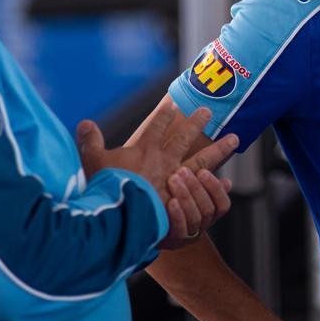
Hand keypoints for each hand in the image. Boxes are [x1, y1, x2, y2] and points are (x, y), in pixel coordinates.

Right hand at [76, 102, 238, 244]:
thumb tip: (84, 122)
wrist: (123, 216)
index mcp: (144, 149)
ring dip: (220, 149)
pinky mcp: (185, 199)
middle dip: (196, 122)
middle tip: (209, 110)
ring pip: (203, 160)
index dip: (163, 114)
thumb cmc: (107, 189)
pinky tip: (228, 182)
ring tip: (235, 139)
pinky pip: (206, 189)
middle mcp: (165, 161)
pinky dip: (217, 185)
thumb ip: (90, 142)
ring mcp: (177, 179)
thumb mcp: (92, 163)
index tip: (172, 103)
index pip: (155, 126)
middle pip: (184, 137)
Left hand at [161, 164, 232, 249]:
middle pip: (208, 209)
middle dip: (197, 188)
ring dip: (186, 196)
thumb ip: (200, 179)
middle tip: (183, 170)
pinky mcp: (172, 240)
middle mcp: (200, 225)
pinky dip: (178, 214)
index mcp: (206, 213)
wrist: (140, 222)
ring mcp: (187, 234)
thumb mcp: (183, 187)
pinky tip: (171, 201)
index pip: (222, 204)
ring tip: (173, 179)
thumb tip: (225, 176)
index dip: (216, 189)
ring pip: (196, 217)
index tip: (203, 172)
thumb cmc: (162, 199)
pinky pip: (180, 229)